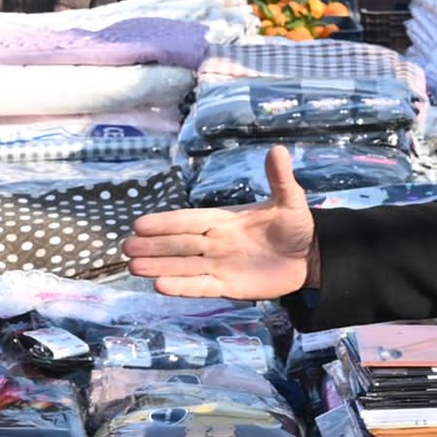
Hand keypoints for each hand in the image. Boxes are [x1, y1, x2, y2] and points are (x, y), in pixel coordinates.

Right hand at [123, 149, 312, 301]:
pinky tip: (160, 286)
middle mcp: (216, 243)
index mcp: (224, 220)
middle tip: (126, 247)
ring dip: (160, 266)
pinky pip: (201, 286)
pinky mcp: (229, 286)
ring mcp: (220, 265)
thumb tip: (278, 150)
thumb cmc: (296, 226)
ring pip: (184, 266)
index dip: (166, 223)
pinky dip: (182, 287)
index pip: (189, 221)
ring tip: (133, 267)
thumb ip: (280, 179)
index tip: (140, 224)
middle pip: (180, 244)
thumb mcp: (290, 201)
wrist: (311, 256)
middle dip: (154, 246)